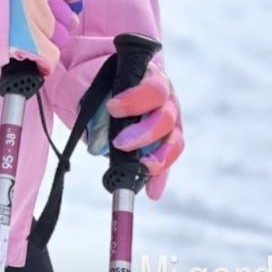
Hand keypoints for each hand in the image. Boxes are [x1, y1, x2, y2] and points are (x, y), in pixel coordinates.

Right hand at [4, 0, 83, 75]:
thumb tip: (57, 3)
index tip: (69, 2)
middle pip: (66, 14)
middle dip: (56, 25)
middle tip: (37, 30)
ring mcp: (34, 13)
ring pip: (61, 37)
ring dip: (47, 44)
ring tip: (26, 43)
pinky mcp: (31, 39)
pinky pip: (51, 56)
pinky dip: (44, 62)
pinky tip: (34, 61)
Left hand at [107, 58, 183, 198]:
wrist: (120, 88)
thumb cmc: (114, 86)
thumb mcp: (105, 89)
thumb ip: (100, 110)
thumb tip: (98, 144)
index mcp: (152, 80)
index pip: (153, 89)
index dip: (136, 101)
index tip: (113, 108)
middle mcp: (167, 101)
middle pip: (166, 117)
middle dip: (144, 133)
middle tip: (120, 143)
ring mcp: (171, 122)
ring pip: (174, 140)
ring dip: (158, 157)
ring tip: (142, 167)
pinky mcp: (168, 142)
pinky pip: (168, 161)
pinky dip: (160, 177)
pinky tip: (152, 191)